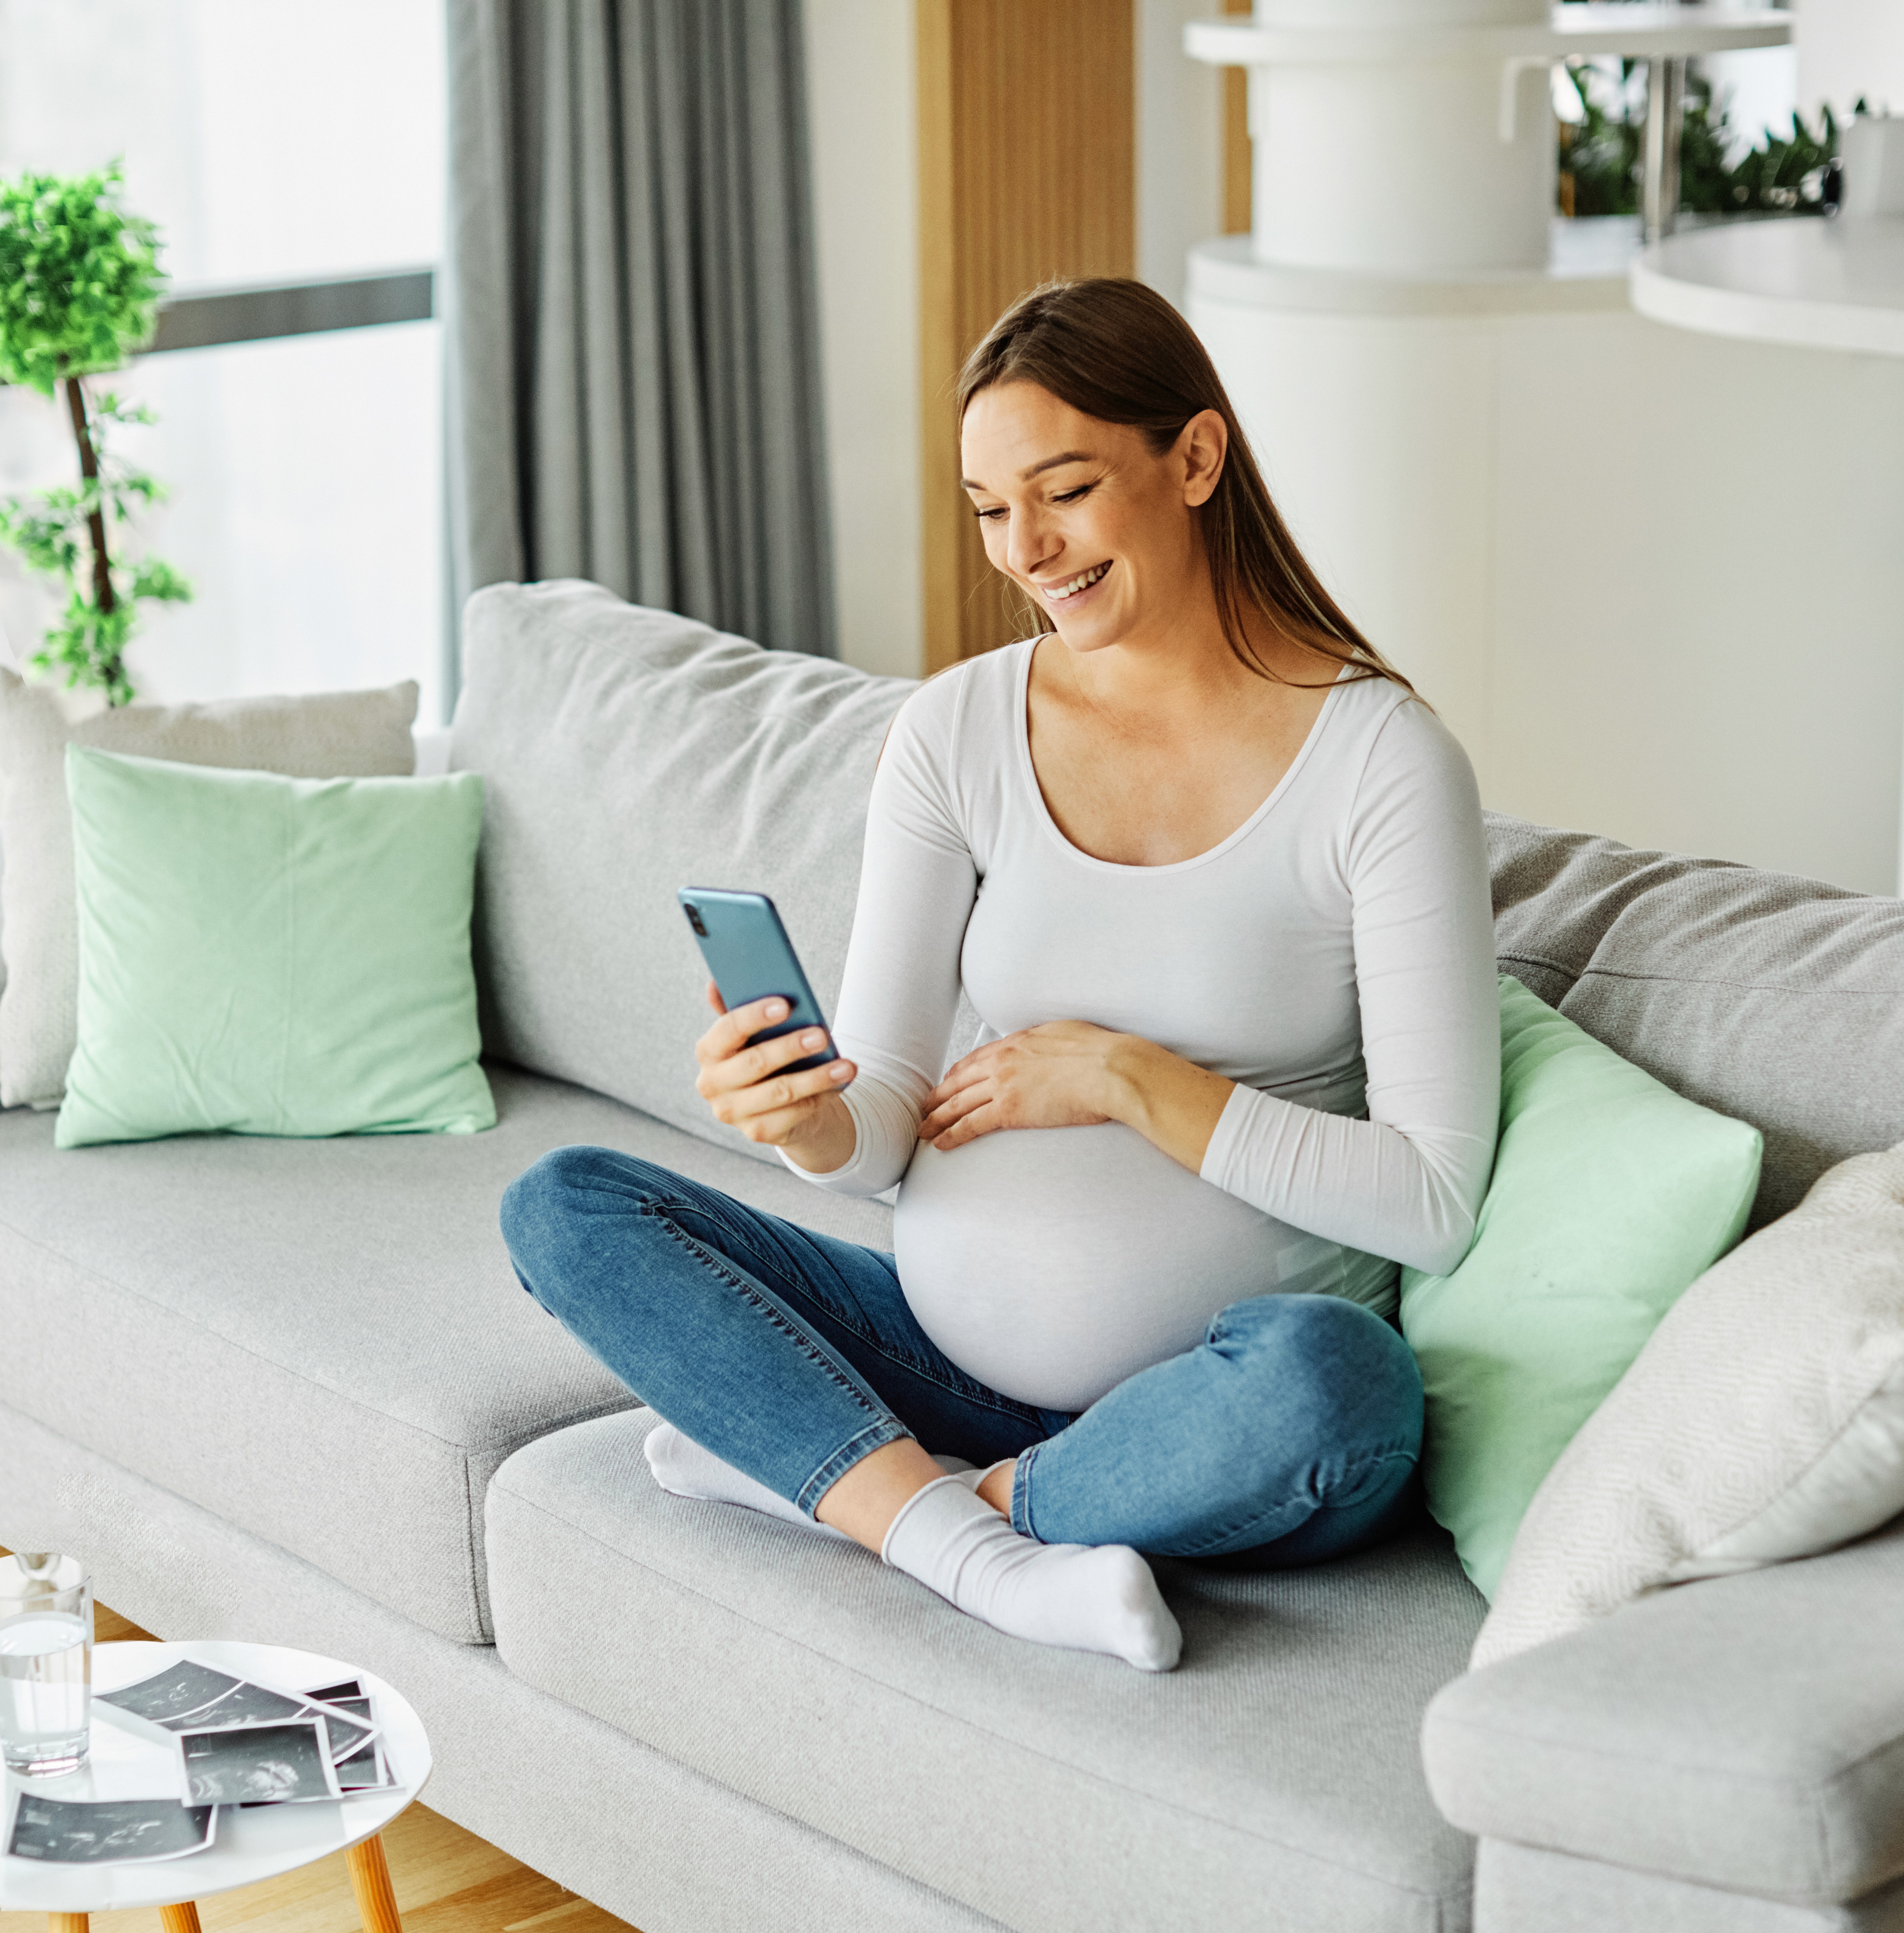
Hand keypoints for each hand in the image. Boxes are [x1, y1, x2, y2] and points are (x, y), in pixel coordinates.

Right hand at [693, 982, 856, 1168]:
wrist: (777, 1105)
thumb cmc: (765, 1057)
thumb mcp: (752, 1034)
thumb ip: (738, 1007)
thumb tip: (716, 982)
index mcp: (709, 1051)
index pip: (728, 1029)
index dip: (755, 1016)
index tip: (785, 1004)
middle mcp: (712, 1084)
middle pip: (755, 1062)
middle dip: (791, 1047)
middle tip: (822, 1035)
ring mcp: (732, 1111)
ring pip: (780, 1091)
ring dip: (817, 1077)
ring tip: (847, 1065)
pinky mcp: (756, 1131)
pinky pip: (794, 1113)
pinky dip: (820, 1097)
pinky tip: (839, 1083)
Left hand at [916, 1020, 1123, 1151]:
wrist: (1110, 1069)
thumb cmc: (1099, 1053)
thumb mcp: (1066, 1033)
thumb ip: (1046, 1042)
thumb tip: (1047, 1047)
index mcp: (1017, 1041)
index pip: (976, 1058)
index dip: (957, 1074)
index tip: (948, 1083)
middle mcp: (1003, 1060)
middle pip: (960, 1081)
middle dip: (938, 1097)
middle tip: (923, 1108)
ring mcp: (1003, 1085)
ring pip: (959, 1103)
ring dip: (937, 1118)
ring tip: (923, 1130)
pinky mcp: (1010, 1110)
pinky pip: (972, 1124)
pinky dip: (953, 1134)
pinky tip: (942, 1143)